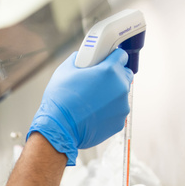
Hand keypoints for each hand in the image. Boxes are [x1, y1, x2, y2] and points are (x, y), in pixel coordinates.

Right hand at [28, 49, 132, 164]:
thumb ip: (79, 59)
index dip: (112, 57)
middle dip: (114, 76)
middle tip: (98, 81)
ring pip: (121, 95)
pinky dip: (109, 111)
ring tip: (92, 101)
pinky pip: (117, 111)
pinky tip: (93, 113)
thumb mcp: (65, 71)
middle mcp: (120, 87)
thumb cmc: (60, 100)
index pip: (121, 56)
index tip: (106, 61)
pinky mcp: (119, 122)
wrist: (59, 129)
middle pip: (125, 75)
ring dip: (111, 95)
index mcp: (109, 71)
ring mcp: (122, 106)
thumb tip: (83, 58)